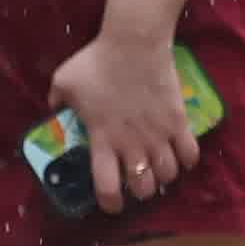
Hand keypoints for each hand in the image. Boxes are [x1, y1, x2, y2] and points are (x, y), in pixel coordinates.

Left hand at [46, 19, 203, 210]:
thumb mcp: (63, 81)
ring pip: (168, 175)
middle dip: (140, 190)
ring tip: (159, 167)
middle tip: (138, 179)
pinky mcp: (178, 122)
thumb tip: (53, 109)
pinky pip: (191, 154)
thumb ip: (56, 101)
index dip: (110, 203)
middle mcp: (132, 145)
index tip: (112, 203)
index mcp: (103, 140)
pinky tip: (180, 154)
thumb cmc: (96, 61)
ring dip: (163, 176)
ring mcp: (158, 135)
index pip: (108, 187)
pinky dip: (187, 160)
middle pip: (143, 188)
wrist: (133, 42)